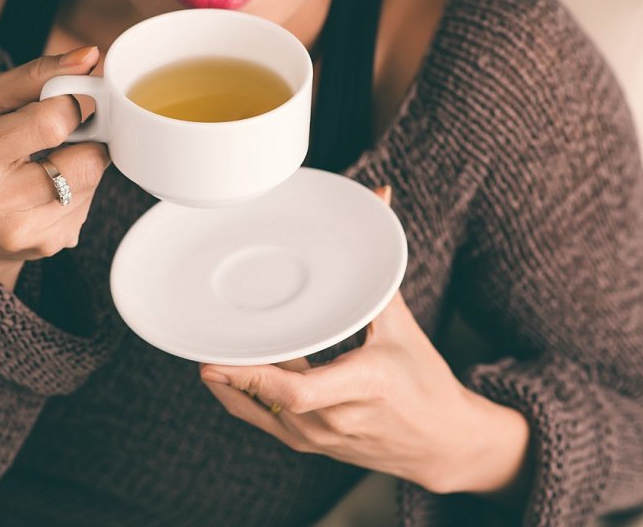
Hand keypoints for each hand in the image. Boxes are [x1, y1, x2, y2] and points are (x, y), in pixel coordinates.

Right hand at [0, 45, 110, 288]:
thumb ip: (40, 73)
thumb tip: (90, 56)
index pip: (52, 123)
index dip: (73, 106)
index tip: (71, 102)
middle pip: (85, 162)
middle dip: (85, 141)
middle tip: (67, 135)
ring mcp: (25, 231)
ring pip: (92, 183)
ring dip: (83, 165)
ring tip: (51, 164)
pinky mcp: (50, 245)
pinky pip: (89, 207)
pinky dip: (79, 192)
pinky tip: (50, 192)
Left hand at [199, 186, 531, 496]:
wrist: (441, 443)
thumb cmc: (426, 381)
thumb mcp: (402, 326)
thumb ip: (379, 266)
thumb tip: (380, 198)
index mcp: (363, 385)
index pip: (296, 392)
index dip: (251, 376)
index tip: (216, 356)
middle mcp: (335, 418)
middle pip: (266, 396)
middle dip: (229, 367)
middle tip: (200, 335)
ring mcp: (319, 438)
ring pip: (257, 407)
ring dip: (231, 377)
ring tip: (206, 344)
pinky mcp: (309, 444)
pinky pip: (262, 419)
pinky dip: (238, 394)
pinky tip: (222, 371)